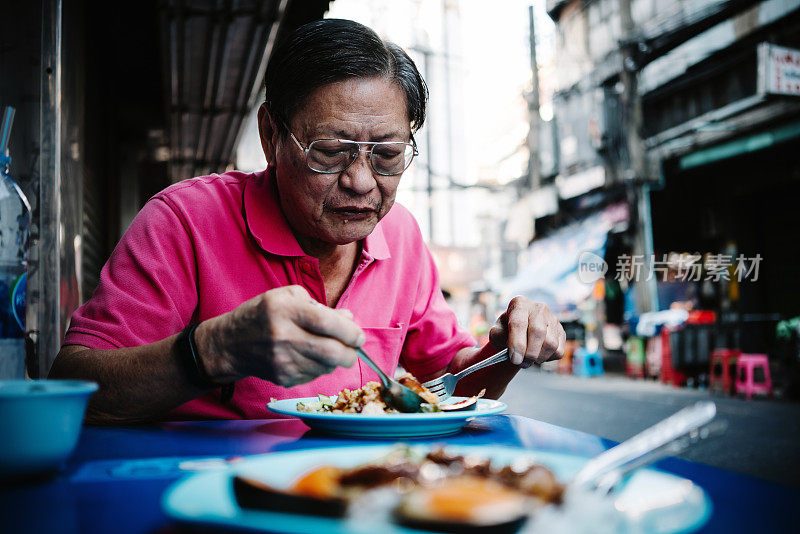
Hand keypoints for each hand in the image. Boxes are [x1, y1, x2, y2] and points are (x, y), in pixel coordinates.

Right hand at [196, 285, 363, 386]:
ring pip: (326, 367)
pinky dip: (320, 367)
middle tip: (354, 348)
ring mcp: (283, 361)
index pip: (327, 323)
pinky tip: (310, 357)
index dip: (350, 331)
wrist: (231, 344)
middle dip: (351, 353)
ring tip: (328, 348)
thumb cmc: (263, 314)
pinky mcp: (283, 378)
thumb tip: (348, 318)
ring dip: (336, 360)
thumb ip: (320, 306)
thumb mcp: (287, 297)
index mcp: (285, 310)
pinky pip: (314, 376)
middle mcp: (283, 337)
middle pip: (331, 352)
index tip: (359, 335)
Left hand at [488, 297, 565, 367]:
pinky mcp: (561, 332)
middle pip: (538, 332)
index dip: (517, 344)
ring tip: (528, 359)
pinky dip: (547, 358)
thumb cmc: (506, 331)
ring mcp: (553, 319)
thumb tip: (512, 347)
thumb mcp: (496, 331)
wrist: (519, 331)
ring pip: (550, 344)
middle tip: (521, 363)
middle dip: (529, 353)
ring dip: (538, 357)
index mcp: (520, 304)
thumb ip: (499, 336)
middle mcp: (539, 308)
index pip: (519, 323)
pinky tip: (538, 355)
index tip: (515, 359)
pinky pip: (558, 351)